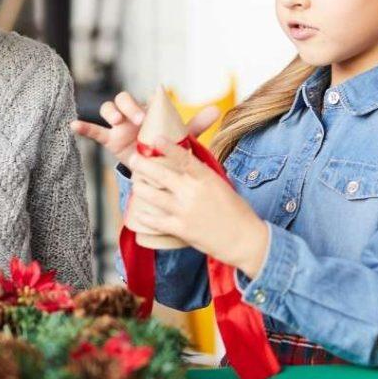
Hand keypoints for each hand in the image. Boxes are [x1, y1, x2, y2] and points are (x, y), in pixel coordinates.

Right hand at [70, 92, 219, 169]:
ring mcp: (119, 126)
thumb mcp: (181, 137)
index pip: (145, 98)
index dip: (146, 100)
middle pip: (122, 99)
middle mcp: (133, 115)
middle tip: (137, 120)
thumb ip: (196, 125)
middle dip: (128, 106)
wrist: (155, 168)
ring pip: (108, 109)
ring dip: (110, 112)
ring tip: (116, 122)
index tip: (152, 106)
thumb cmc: (167, 146)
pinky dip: (83, 127)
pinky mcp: (110, 139)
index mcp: (150, 111)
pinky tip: (73, 126)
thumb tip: (217, 110)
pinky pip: (94, 131)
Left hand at [127, 137, 269, 275]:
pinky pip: (156, 220)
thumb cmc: (238, 212)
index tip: (155, 139)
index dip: (168, 147)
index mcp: (207, 179)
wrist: (244, 240)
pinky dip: (146, 216)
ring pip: (153, 196)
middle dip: (143, 165)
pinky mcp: (180, 229)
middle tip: (133, 159)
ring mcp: (184, 211)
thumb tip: (192, 164)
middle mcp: (193, 192)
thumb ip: (205, 175)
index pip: (183, 159)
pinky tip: (140, 213)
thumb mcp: (223, 186)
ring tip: (135, 184)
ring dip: (140, 188)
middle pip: (161, 175)